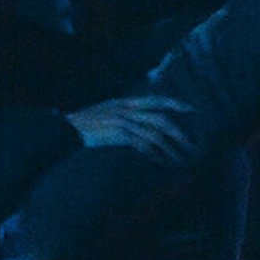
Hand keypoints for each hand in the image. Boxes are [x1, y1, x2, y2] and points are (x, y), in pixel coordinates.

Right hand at [65, 95, 194, 164]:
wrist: (68, 128)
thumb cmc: (88, 121)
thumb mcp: (109, 109)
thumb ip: (126, 111)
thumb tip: (143, 119)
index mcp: (126, 101)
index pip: (156, 99)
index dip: (175, 103)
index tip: (190, 109)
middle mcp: (127, 109)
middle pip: (160, 119)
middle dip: (179, 132)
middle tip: (191, 144)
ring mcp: (123, 121)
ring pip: (154, 134)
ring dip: (169, 147)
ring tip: (179, 157)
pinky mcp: (118, 134)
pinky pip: (141, 144)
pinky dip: (153, 153)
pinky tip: (160, 160)